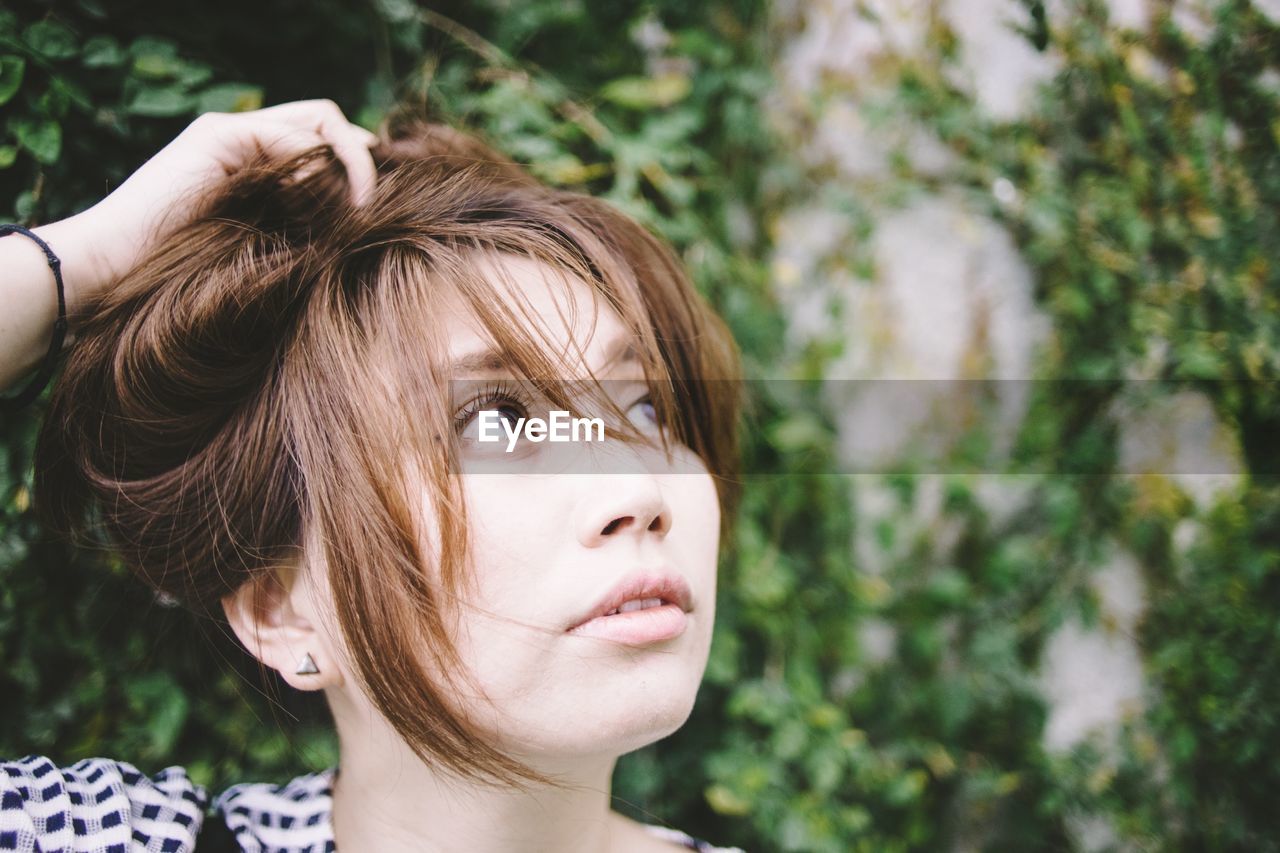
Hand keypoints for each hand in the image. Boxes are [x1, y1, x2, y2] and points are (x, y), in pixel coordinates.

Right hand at [39, 99, 377, 319]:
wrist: (114, 272)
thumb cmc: (183, 283)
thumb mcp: (263, 255)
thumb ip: (301, 232)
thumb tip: (360, 237)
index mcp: (257, 166)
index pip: (326, 141)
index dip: (361, 167)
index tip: (380, 211)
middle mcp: (245, 140)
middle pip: (330, 120)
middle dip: (364, 158)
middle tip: (376, 205)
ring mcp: (229, 133)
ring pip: (321, 120)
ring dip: (352, 162)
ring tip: (361, 209)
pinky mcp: (216, 137)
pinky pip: (290, 138)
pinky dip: (318, 167)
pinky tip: (326, 206)